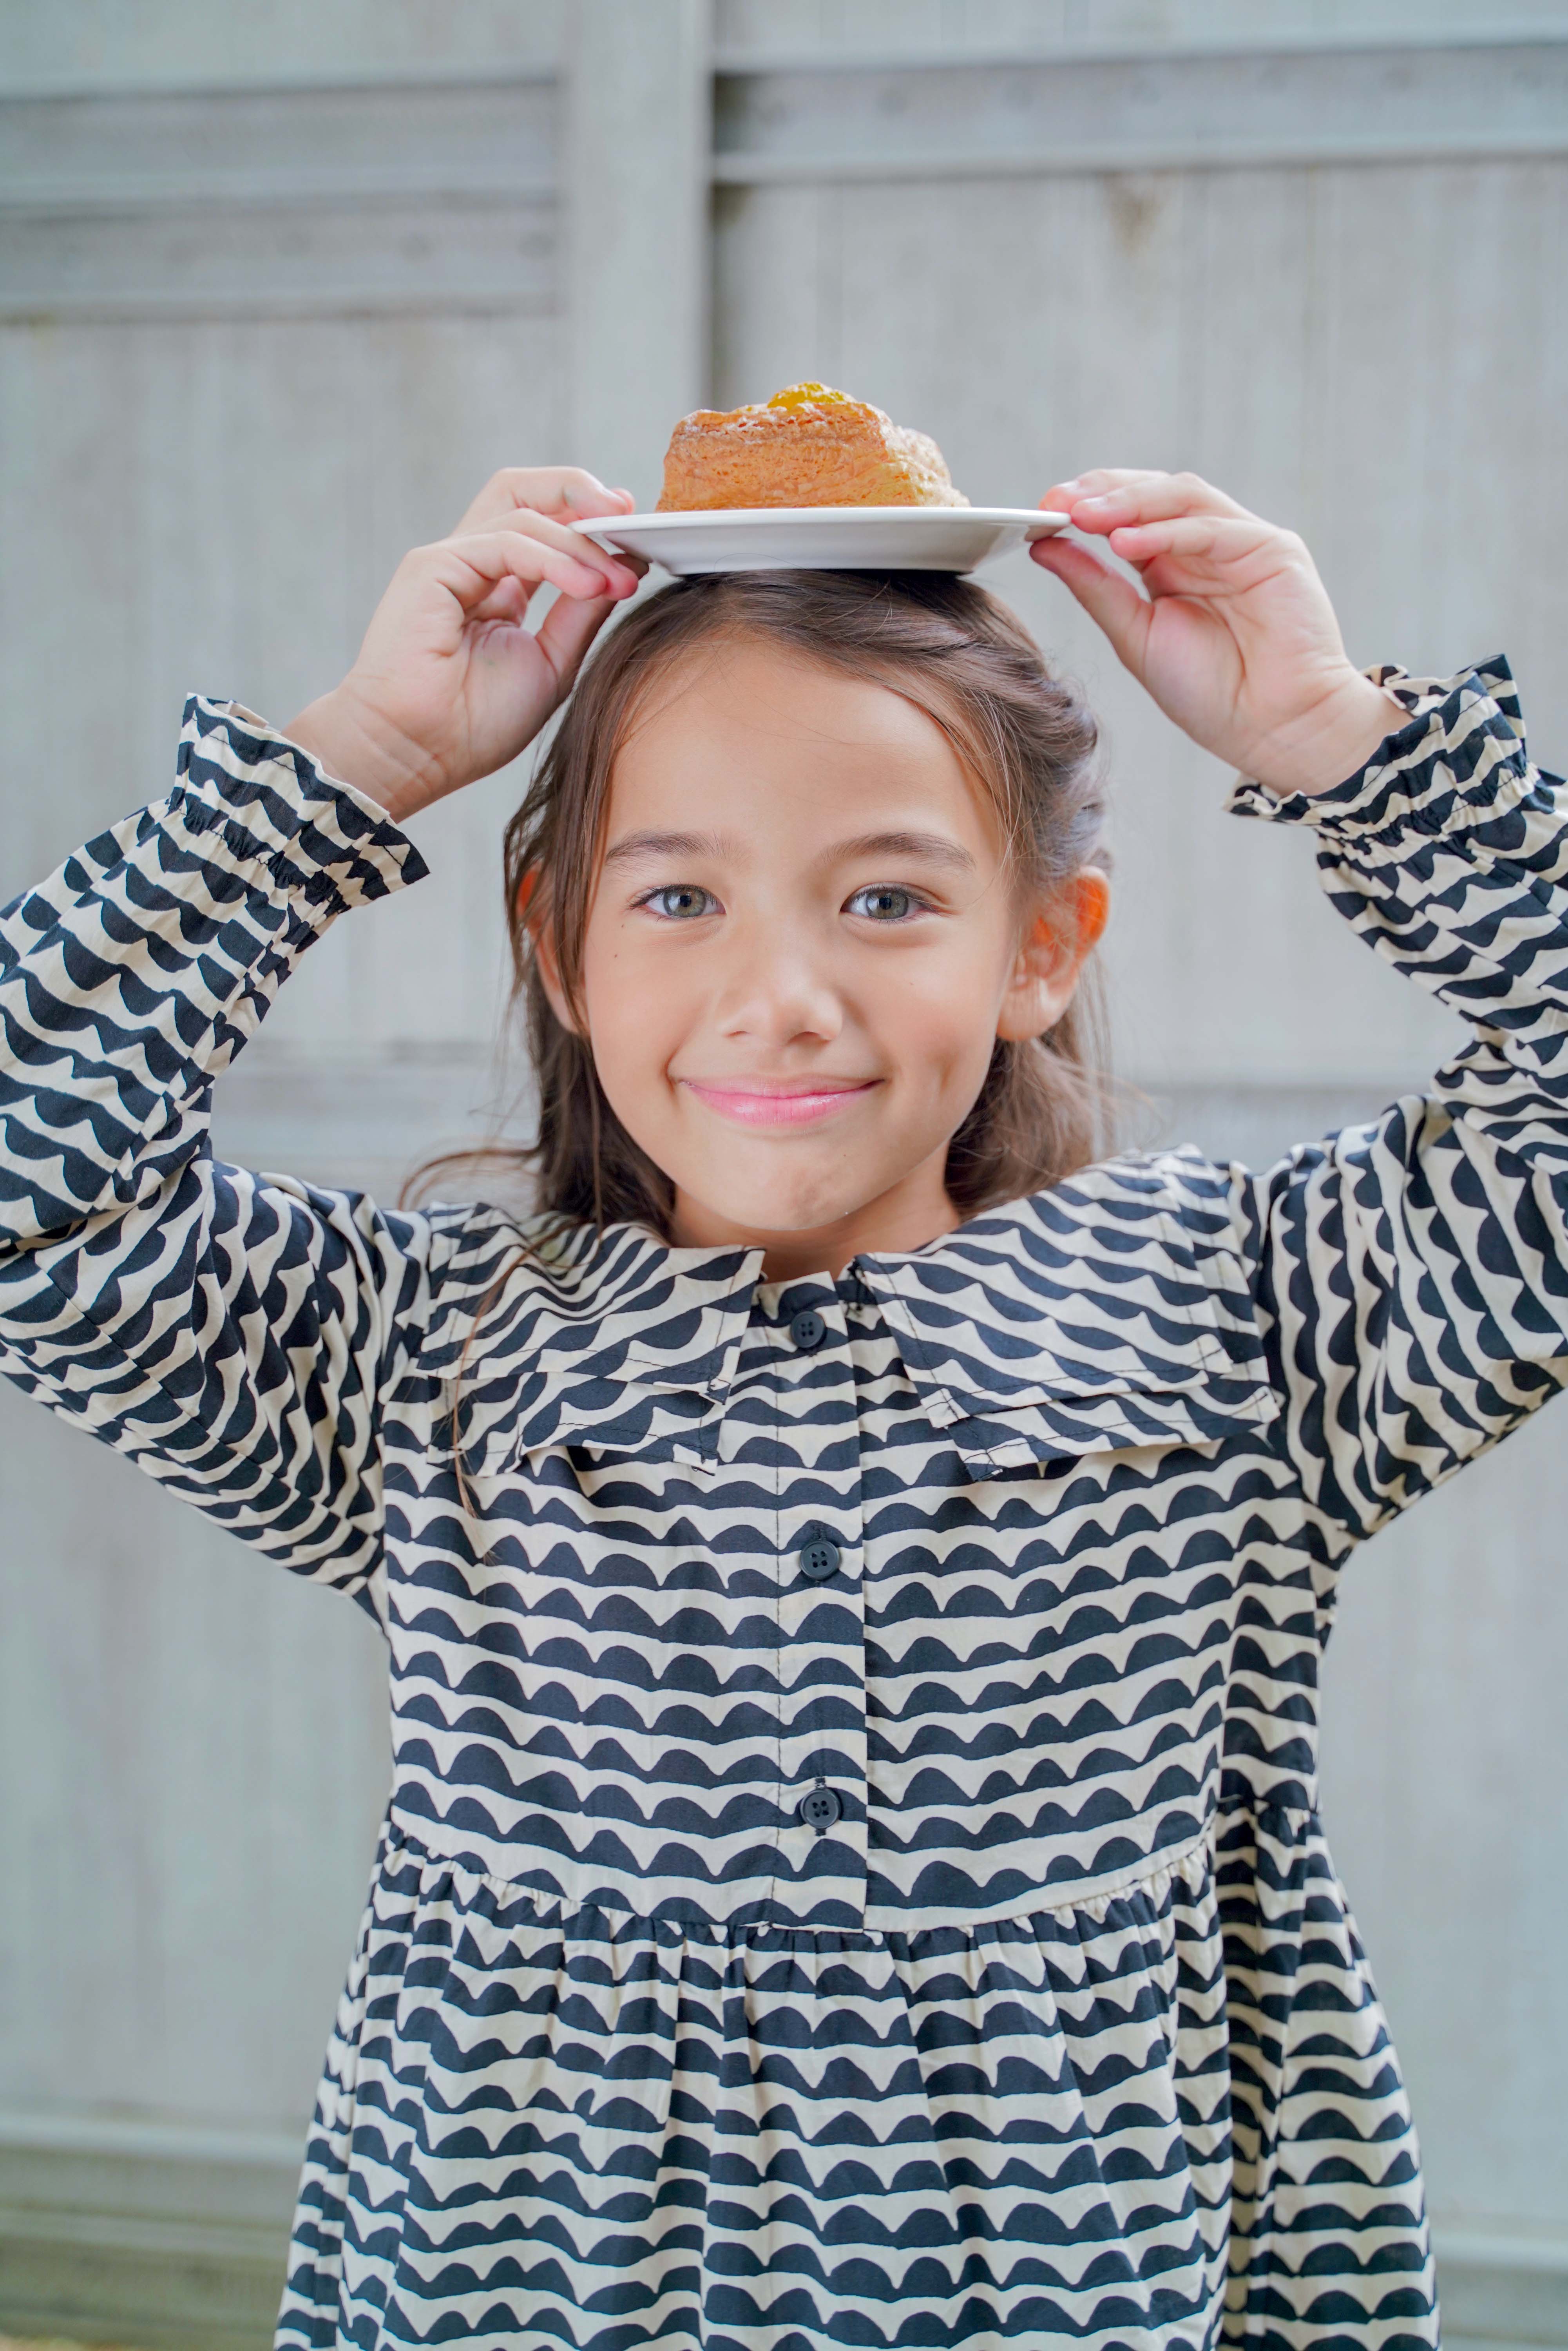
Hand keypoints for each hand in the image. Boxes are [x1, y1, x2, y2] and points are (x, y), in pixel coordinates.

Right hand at [285, 468, 643, 822]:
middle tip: (629, 511)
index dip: (590, 520)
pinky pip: (504, 542)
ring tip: (618, 578)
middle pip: (523, 491)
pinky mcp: (431, 567)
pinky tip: (588, 585)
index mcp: (497, 587)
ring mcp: (449, 561)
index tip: (636, 532)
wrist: (418, 754)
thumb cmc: (474, 724)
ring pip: (522, 511)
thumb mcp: (552, 661)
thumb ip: (583, 612)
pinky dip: (553, 558)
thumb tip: (626, 565)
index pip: (544, 525)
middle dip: (580, 490)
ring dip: (581, 542)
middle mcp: (472, 565)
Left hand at [1031, 471, 1401, 794]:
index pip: (1128, 514)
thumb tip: (1045, 545)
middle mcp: (1207, 546)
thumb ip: (1095, 588)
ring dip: (1130, 503)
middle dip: (1103, 492)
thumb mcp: (1134, 636)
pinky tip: (1127, 542)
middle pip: (1154, 492)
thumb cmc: (1210, 694)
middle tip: (1058, 503)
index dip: (1086, 503)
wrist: (1273, 729)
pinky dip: (1170, 530)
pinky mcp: (1274, 551)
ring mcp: (1242, 543)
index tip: (1041, 512)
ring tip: (1085, 516)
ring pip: (1184, 496)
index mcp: (1173, 564)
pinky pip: (1215, 528)